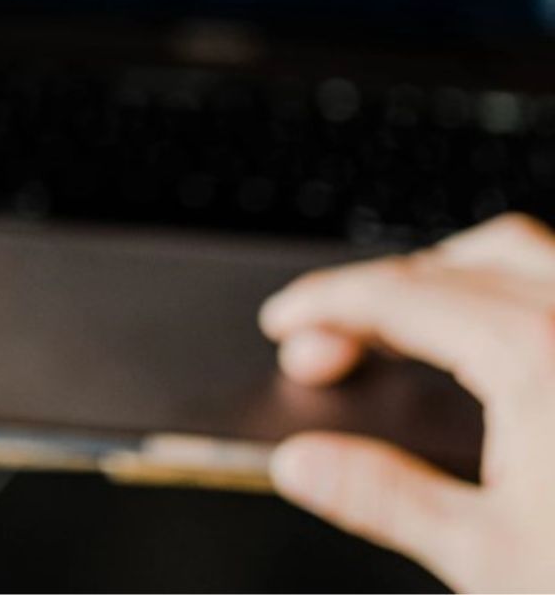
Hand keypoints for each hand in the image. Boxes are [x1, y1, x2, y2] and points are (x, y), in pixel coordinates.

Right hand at [261, 213, 554, 591]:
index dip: (328, 303)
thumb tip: (304, 464)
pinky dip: (520, 297)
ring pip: (529, 258)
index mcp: (540, 357)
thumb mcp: (491, 557)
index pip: (404, 296)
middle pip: (459, 264)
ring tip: (411, 324)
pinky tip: (510, 347)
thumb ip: (384, 497)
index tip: (286, 322)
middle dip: (380, 294)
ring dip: (454, 276)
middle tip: (328, 345)